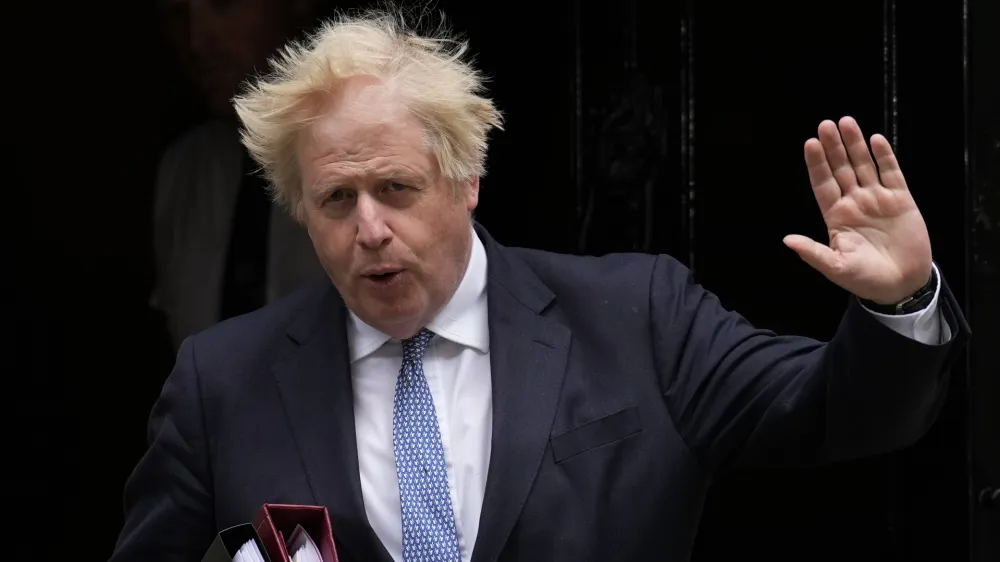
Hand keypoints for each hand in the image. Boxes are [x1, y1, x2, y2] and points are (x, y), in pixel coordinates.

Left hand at [783, 117, 931, 304]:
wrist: (901, 285)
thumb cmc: (865, 279)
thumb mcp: (836, 268)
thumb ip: (813, 253)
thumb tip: (787, 240)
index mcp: (836, 216)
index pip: (823, 184)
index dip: (817, 164)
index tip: (810, 144)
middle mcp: (854, 203)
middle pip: (841, 168)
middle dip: (834, 147)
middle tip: (826, 124)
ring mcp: (877, 199)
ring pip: (864, 165)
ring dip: (856, 144)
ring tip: (847, 122)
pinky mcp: (900, 200)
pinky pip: (891, 173)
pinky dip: (884, 157)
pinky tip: (876, 140)